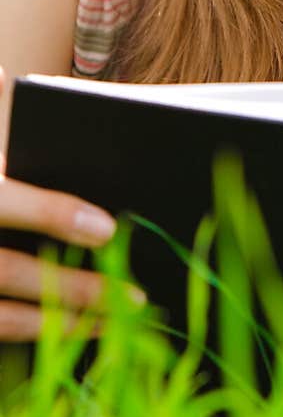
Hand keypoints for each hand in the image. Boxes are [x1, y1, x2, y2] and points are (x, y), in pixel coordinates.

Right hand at [0, 68, 142, 340]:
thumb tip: (6, 79)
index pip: (1, 201)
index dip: (52, 214)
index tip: (106, 228)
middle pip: (7, 271)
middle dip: (74, 286)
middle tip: (135, 293)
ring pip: (1, 316)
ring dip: (62, 322)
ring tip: (116, 319)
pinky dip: (37, 336)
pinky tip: (77, 330)